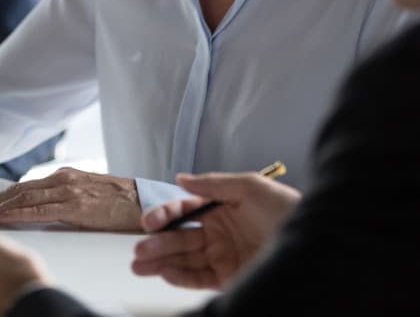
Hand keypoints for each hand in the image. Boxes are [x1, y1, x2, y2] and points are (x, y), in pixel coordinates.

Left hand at [0, 167, 140, 230]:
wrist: (147, 202)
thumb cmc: (119, 204)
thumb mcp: (86, 198)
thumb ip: (62, 201)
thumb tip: (38, 212)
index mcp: (63, 177)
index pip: (22, 187)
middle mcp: (62, 179)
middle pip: (16, 190)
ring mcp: (69, 190)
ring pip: (23, 197)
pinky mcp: (77, 205)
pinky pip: (40, 209)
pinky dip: (17, 212)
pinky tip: (2, 218)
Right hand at [132, 171, 301, 288]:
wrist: (318, 245)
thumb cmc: (287, 210)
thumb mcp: (250, 186)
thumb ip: (213, 184)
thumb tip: (181, 178)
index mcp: (221, 209)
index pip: (184, 211)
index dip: (165, 216)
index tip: (149, 222)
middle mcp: (218, 233)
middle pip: (180, 238)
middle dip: (156, 244)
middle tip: (139, 249)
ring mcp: (223, 257)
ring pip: (184, 259)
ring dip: (160, 261)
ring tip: (139, 265)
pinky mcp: (229, 279)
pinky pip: (199, 278)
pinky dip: (179, 277)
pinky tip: (163, 273)